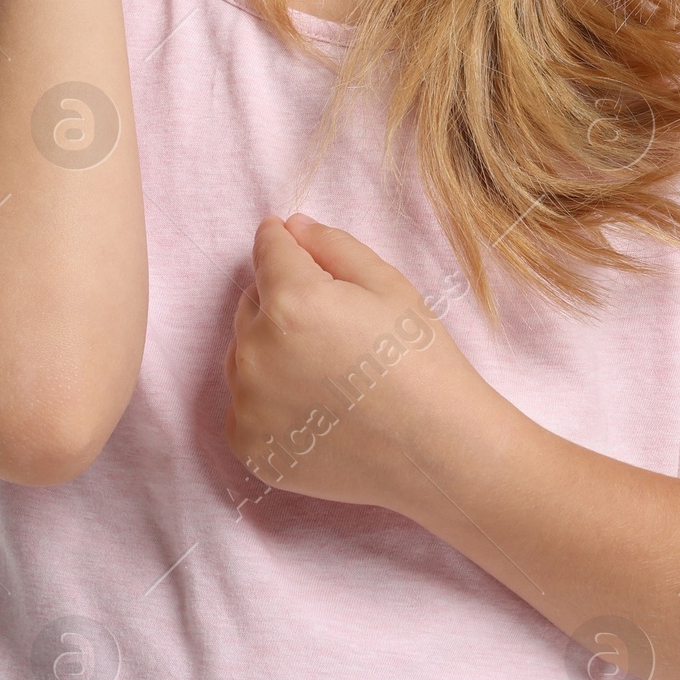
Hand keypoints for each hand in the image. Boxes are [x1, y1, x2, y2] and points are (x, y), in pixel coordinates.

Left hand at [223, 213, 486, 514]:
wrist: (436, 452)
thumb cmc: (420, 360)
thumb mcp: (387, 284)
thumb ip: (330, 245)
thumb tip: (290, 227)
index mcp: (290, 302)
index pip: (268, 248)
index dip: (285, 241)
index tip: (297, 248)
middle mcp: (256, 352)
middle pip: (253, 300)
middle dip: (282, 299)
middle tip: (332, 324)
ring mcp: (248, 404)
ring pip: (244, 352)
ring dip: (271, 348)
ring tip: (327, 369)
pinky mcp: (248, 446)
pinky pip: (245, 402)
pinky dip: (269, 399)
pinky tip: (316, 406)